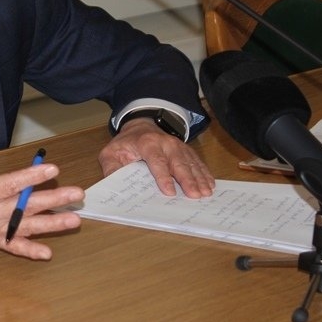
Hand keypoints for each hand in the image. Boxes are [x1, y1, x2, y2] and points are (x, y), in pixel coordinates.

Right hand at [0, 114, 82, 259]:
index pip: (7, 185)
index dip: (30, 177)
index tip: (51, 169)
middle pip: (22, 207)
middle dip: (52, 199)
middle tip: (75, 193)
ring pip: (23, 227)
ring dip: (50, 224)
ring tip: (74, 219)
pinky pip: (9, 246)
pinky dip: (28, 250)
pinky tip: (47, 252)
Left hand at [99, 117, 214, 196]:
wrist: (140, 126)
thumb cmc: (126, 144)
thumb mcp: (111, 153)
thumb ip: (111, 167)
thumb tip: (113, 183)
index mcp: (147, 143)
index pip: (156, 161)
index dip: (163, 177)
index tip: (169, 192)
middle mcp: (165, 143)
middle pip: (178, 163)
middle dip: (187, 180)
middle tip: (195, 195)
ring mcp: (178, 146)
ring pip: (191, 163)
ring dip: (199, 178)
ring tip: (206, 193)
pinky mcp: (186, 150)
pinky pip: (197, 162)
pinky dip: (204, 173)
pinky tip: (210, 184)